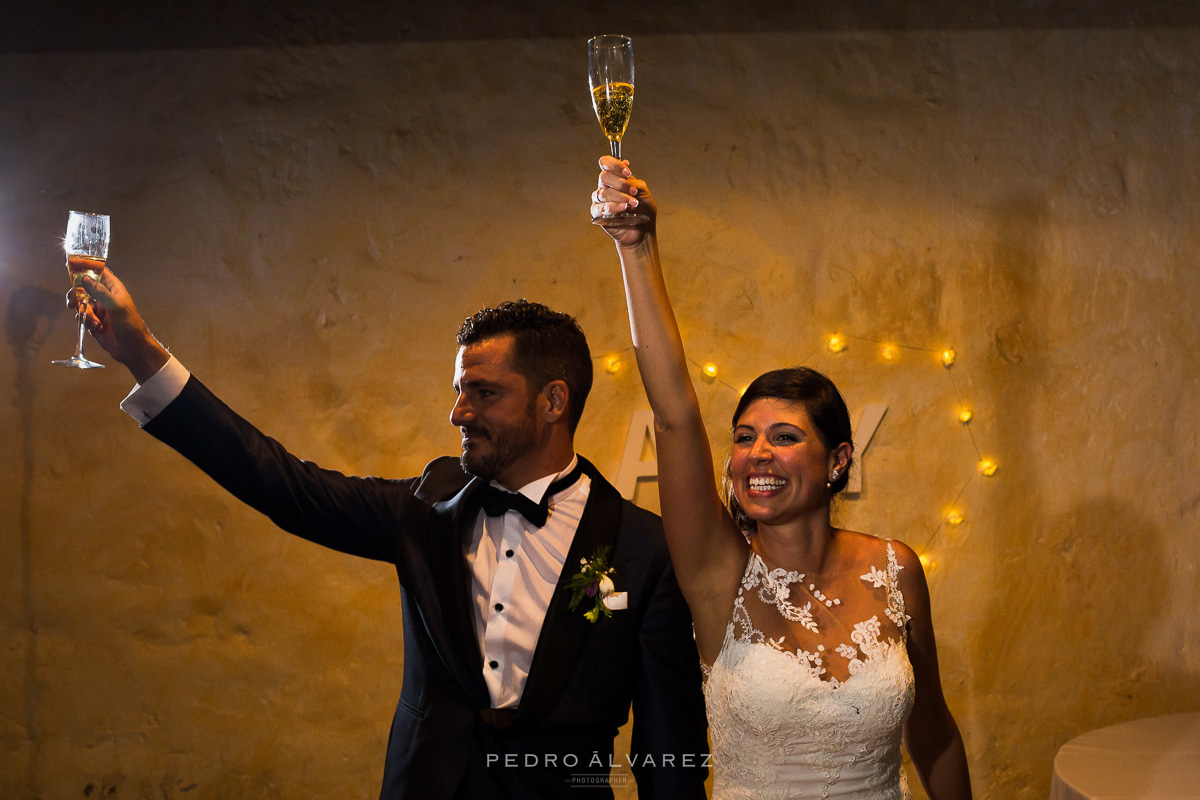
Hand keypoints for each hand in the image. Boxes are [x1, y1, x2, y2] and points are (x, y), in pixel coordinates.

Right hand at [68, 268, 169, 382]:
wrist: (133, 349)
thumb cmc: (130, 325)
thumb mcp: (116, 306)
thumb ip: (100, 292)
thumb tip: (84, 278)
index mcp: (113, 287)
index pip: (97, 271)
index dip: (85, 267)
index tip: (70, 266)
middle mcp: (104, 296)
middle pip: (82, 287)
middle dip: (76, 294)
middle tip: (72, 302)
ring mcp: (99, 308)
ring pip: (80, 303)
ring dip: (84, 313)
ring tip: (95, 323)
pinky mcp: (94, 321)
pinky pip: (82, 316)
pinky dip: (86, 322)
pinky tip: (97, 328)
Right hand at [591, 156, 656, 246]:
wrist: (643, 230)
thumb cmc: (643, 209)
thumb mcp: (643, 191)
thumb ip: (632, 179)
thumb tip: (625, 163)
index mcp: (615, 177)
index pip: (606, 163)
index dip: (615, 165)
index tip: (628, 173)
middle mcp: (606, 186)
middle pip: (604, 176)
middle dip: (620, 183)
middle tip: (633, 192)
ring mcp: (600, 200)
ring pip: (604, 193)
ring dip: (621, 197)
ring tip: (633, 203)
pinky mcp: (598, 213)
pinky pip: (601, 207)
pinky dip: (614, 207)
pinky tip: (624, 208)